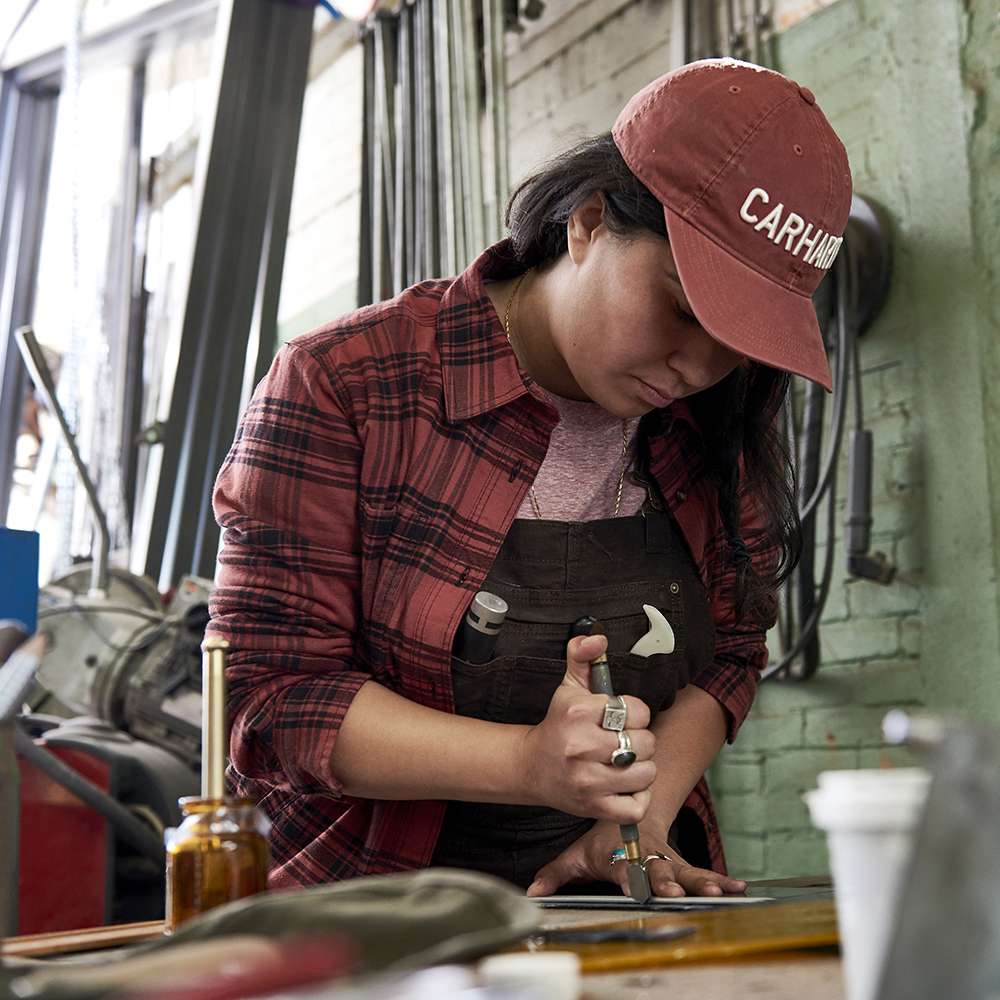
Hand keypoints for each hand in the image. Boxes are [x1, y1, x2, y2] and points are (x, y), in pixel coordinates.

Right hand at [518, 634, 654, 823]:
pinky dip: (638, 798)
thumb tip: (597, 637)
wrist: (531, 767)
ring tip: (625, 763)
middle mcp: (581, 747)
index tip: (621, 718)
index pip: (636, 710)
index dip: (636, 713)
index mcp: (578, 713)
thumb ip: (583, 656)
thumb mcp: (569, 687)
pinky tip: (625, 786)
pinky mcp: (594, 807)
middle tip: (623, 742)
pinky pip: (637, 806)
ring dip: (641, 769)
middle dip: (639, 741)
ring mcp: (588, 780)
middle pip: (645, 743)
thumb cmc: (558, 725)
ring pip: (646, 773)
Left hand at [526, 820, 747, 897]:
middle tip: (675, 893)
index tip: (635, 888)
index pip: (625, 866)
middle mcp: (646, 856)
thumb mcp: (577, 853)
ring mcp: (666, 858)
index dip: (631, 877)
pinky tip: (739, 888)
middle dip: (666, 882)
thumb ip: (557, 873)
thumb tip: (534, 890)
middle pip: (657, 870)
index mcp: (621, 854)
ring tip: (718, 891)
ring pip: (684, 871)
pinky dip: (720, 878)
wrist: (632, 809)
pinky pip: (701, 871)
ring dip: (700, 882)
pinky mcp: (681, 863)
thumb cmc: (603, 840)